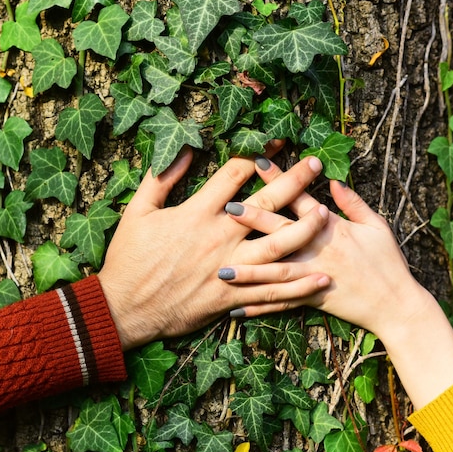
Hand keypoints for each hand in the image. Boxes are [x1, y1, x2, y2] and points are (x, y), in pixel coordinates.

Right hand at [98, 145, 330, 349]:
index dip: (258, 155)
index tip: (276, 144)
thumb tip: (183, 151)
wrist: (125, 307)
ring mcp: (229, 269)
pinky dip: (297, 287)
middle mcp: (219, 238)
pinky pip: (271, 293)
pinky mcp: (231, 298)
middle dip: (294, 181)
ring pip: (278, 248)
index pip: (235, 175)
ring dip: (305, 230)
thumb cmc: (129, 258)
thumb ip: (160, 179)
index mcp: (197, 213)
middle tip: (315, 164)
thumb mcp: (137, 211)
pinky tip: (320, 278)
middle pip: (266, 205)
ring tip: (327, 215)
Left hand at [221, 159, 426, 336]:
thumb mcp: (377, 226)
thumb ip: (353, 203)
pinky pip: (281, 302)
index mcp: (332, 228)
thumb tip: (333, 181)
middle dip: (253, 219)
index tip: (257, 163)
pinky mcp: (313, 299)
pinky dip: (259, 305)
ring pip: (276, 271)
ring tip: (221, 269)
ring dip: (247, 270)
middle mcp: (319, 250)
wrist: (397, 305)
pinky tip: (236, 308)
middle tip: (226, 210)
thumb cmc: (388, 262)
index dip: (279, 179)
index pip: (300, 198)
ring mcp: (314, 275)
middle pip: (281, 231)